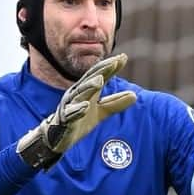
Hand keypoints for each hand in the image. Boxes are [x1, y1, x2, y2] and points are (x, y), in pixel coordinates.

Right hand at [17, 53, 135, 170]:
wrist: (58, 136)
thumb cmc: (79, 119)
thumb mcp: (101, 112)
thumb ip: (115, 103)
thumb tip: (135, 95)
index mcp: (85, 90)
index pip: (99, 74)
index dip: (110, 67)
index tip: (123, 58)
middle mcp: (76, 94)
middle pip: (90, 80)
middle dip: (102, 71)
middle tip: (114, 63)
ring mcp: (69, 106)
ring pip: (80, 94)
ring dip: (89, 86)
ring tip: (100, 80)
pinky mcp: (64, 120)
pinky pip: (70, 114)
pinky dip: (78, 109)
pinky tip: (85, 106)